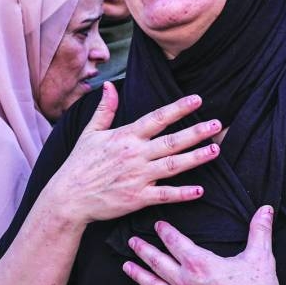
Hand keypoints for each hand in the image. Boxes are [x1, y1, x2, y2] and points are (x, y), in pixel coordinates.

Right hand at [43, 82, 222, 225]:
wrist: (68, 198)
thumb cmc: (79, 164)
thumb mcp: (89, 133)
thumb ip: (105, 110)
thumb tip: (109, 86)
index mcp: (125, 136)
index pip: (157, 118)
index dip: (178, 108)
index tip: (197, 100)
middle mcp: (135, 154)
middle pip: (171, 140)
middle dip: (196, 132)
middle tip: (217, 124)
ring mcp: (138, 176)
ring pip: (173, 165)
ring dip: (196, 158)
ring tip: (215, 150)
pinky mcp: (138, 198)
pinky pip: (165, 195)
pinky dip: (182, 193)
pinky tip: (199, 189)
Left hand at [122, 205, 282, 284]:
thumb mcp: (260, 256)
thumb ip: (259, 230)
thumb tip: (265, 209)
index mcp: (200, 263)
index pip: (175, 242)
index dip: (165, 231)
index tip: (158, 224)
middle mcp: (186, 283)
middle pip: (158, 262)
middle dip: (143, 250)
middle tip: (132, 242)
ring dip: (139, 275)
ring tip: (126, 267)